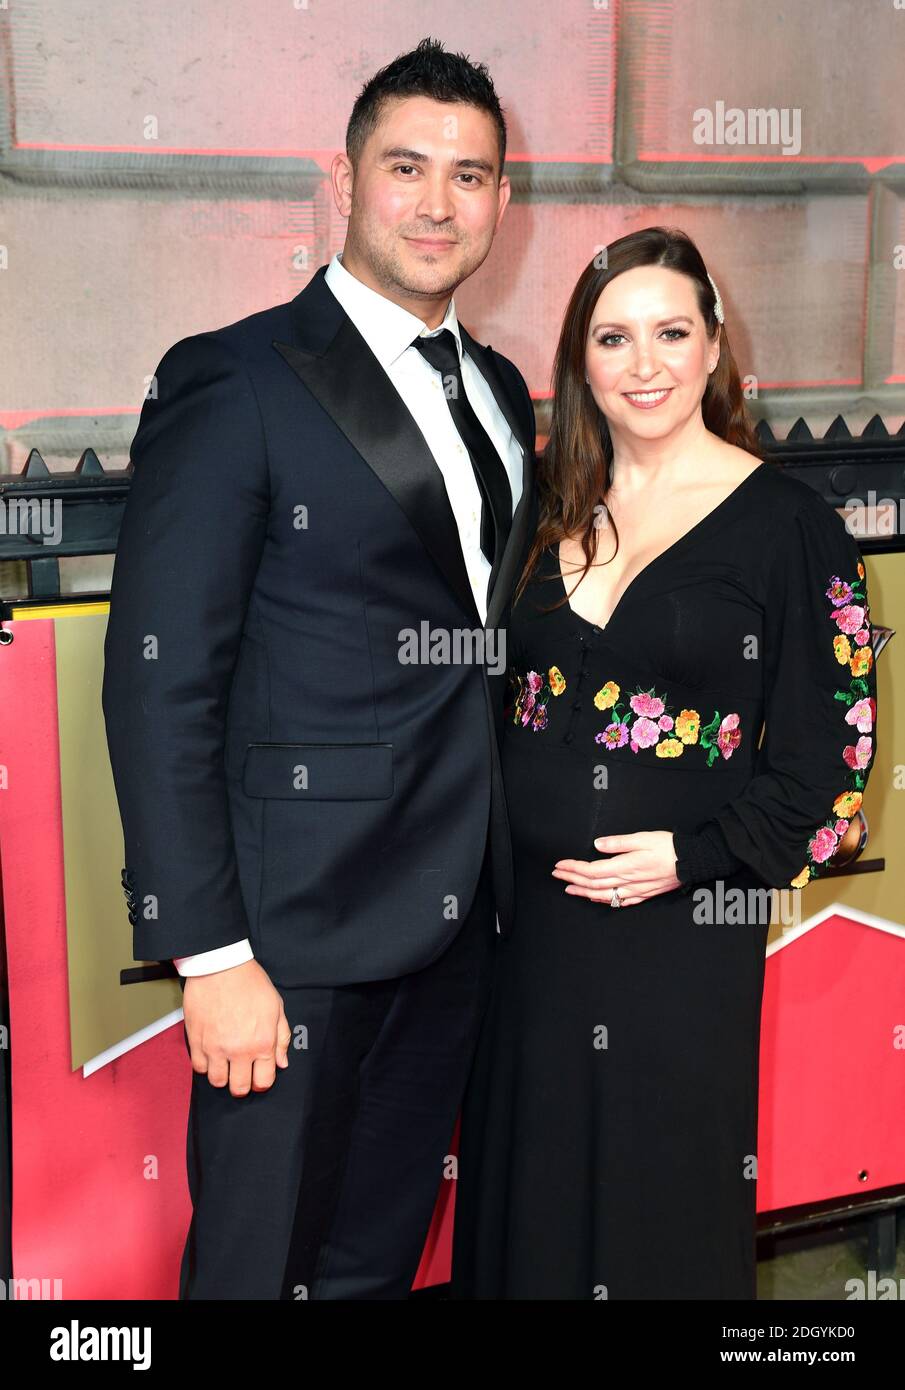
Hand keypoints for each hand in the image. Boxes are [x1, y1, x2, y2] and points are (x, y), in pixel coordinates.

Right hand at [183, 958, 291, 1095]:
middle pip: (239, 1088)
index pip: (263, 1081)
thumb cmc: (251, 983)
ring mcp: (215, 1048)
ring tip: (225, 1064)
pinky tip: (211, 1055)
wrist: (221, 966)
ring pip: (217, 1082)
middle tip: (241, 1074)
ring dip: (222, 1076)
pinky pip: (198, 1068)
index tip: (259, 1075)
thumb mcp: (276, 1007)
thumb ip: (281, 1038)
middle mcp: (239, 1051)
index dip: (262, 1081)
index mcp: (262, 1043)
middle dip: (242, 1085)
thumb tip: (281, 1063)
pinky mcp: (196, 1042)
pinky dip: (205, 1065)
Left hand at [552, 831, 680, 907]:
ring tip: (569, 888)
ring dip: (583, 892)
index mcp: (625, 866)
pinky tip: (596, 898)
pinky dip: (603, 900)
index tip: (560, 864)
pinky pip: (619, 901)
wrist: (692, 861)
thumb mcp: (642, 838)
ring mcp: (635, 890)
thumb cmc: (669, 847)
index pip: (591, 870)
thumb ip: (618, 842)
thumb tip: (597, 844)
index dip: (573, 868)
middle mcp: (627, 881)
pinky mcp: (643, 894)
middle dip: (572, 879)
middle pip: (593, 883)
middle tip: (557, 874)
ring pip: (603, 895)